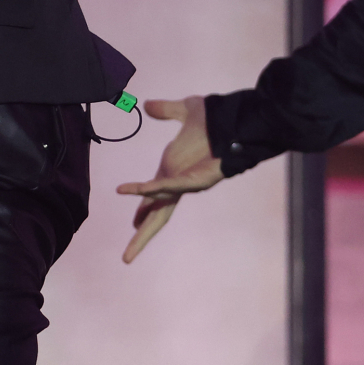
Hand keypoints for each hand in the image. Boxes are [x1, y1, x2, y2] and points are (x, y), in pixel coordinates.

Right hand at [116, 97, 222, 262]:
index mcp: (176, 171)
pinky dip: (151, 190)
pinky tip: (136, 190)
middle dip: (141, 236)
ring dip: (144, 224)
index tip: (133, 222)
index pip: (156, 196)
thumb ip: (165, 109)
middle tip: (126, 259)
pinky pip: (169, 187)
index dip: (143, 209)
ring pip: (161, 208)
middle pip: (157, 214)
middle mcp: (181, 182)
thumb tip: (146, 105)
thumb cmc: (216, 117)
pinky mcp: (196, 179)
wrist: (238, 117)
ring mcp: (188, 183)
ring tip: (130, 240)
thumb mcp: (184, 110)